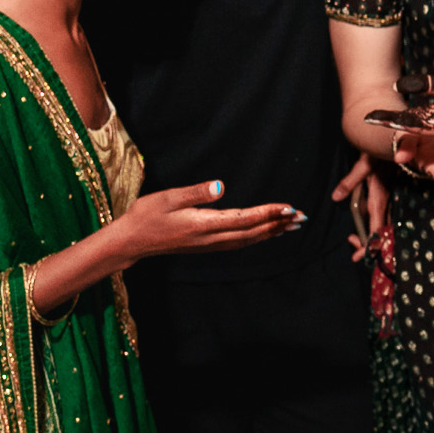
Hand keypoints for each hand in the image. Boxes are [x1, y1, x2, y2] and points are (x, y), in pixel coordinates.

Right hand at [117, 180, 301, 258]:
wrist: (131, 242)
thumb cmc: (146, 216)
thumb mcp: (167, 198)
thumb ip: (195, 192)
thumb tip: (220, 186)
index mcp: (204, 224)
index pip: (245, 219)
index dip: (269, 213)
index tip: (289, 207)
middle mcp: (211, 238)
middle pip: (253, 232)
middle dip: (278, 224)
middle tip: (302, 217)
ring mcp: (210, 245)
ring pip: (248, 240)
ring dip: (271, 232)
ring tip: (292, 225)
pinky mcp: (207, 246)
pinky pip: (239, 243)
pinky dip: (257, 237)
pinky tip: (266, 233)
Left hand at [332, 152, 387, 260]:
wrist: (397, 142)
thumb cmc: (380, 152)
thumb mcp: (363, 165)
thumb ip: (350, 182)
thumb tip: (335, 197)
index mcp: (380, 199)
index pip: (376, 230)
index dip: (368, 246)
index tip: (357, 257)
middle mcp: (387, 203)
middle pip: (382, 233)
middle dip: (369, 246)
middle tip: (355, 253)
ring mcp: (390, 201)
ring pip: (384, 227)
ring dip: (371, 237)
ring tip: (355, 240)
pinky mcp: (390, 197)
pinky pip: (385, 217)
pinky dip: (375, 226)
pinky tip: (365, 225)